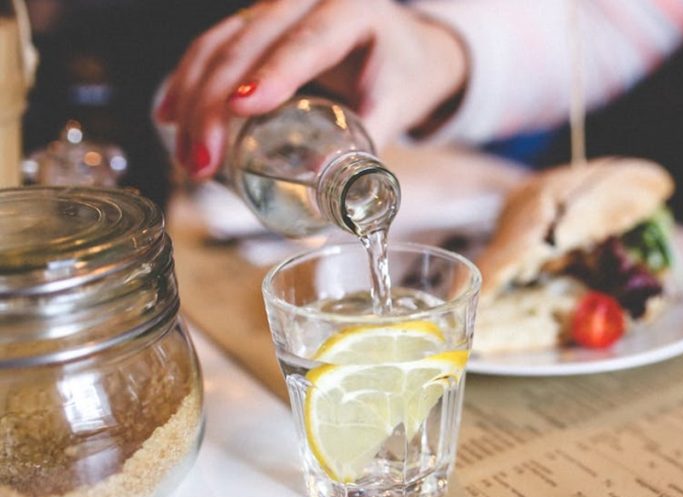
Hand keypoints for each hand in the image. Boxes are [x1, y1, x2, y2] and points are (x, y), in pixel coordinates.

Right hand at [156, 0, 467, 178]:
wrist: (405, 49)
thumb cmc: (404, 75)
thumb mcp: (398, 104)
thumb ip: (368, 140)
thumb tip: (326, 183)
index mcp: (353, 9)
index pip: (308, 41)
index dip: (273, 75)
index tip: (243, 110)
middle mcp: (306, 0)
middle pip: (249, 44)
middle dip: (215, 105)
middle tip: (203, 163)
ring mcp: (275, 9)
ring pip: (218, 45)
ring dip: (192, 101)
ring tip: (189, 158)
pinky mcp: (254, 26)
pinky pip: (211, 48)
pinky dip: (187, 83)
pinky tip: (169, 116)